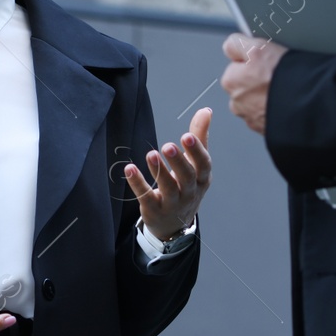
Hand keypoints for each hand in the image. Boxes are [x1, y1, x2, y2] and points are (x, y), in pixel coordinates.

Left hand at [125, 107, 212, 240]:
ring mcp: (172, 203)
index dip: (196, 151)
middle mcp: (189, 191)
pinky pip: (146, 197)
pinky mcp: (154, 209)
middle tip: (168, 146)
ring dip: (159, 171)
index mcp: (202, 178)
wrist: (175, 224)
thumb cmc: (187, 186)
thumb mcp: (196, 164)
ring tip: (151, 154)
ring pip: (168, 188)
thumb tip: (206, 111)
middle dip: (179, 161)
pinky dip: (138, 184)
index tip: (187, 135)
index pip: (203, 164)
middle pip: (187, 177)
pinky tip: (130, 169)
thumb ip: (199, 136)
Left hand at [220, 33, 285, 134]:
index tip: (265, 61)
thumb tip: (230, 45)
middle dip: (259, 79)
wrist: (309, 106)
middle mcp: (236, 103)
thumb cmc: (283, 78)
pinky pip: (270, 113)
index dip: (254, 60)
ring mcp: (252, 118)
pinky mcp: (266, 128)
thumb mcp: (257, 48)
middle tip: (277, 75)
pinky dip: (277, 108)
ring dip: (268, 95)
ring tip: (284, 89)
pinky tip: (287, 101)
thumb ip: (236, 44)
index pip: (238, 64)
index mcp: (230, 82)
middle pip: (248, 83)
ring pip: (259, 99)